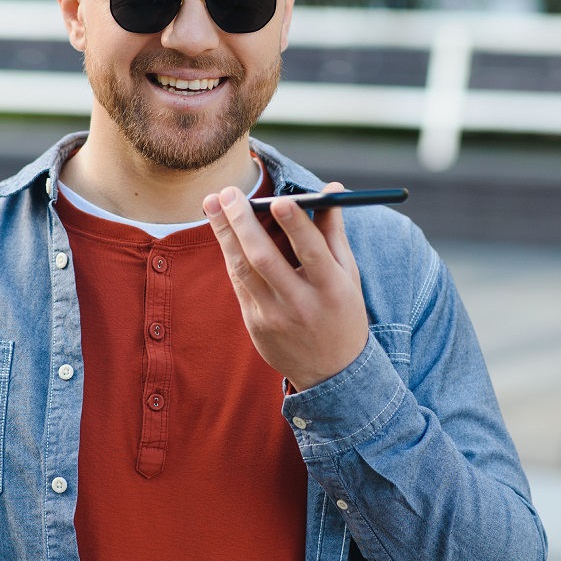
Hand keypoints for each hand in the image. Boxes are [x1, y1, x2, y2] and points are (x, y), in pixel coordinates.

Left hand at [203, 181, 368, 390]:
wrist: (331, 372)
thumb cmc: (342, 311)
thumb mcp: (347, 275)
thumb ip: (334, 231)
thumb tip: (332, 188)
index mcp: (333, 290)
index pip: (313, 252)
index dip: (296, 225)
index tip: (279, 199)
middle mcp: (302, 305)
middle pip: (266, 259)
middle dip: (243, 222)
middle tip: (230, 192)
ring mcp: (274, 317)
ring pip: (242, 269)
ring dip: (224, 233)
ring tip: (213, 203)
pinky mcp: (255, 324)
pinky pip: (238, 283)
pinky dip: (229, 254)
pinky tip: (221, 231)